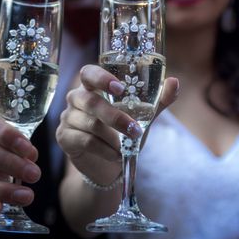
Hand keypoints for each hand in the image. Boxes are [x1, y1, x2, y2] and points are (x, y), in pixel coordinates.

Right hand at [56, 64, 178, 183]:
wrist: (108, 165)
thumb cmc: (123, 133)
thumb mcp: (143, 116)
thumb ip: (158, 100)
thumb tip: (174, 82)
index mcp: (92, 86)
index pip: (89, 73)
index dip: (101, 78)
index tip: (120, 88)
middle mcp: (76, 98)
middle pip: (90, 101)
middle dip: (114, 116)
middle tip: (134, 129)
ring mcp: (68, 117)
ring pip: (89, 123)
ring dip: (113, 137)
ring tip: (126, 146)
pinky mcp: (64, 137)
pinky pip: (85, 140)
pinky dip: (104, 149)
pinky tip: (115, 154)